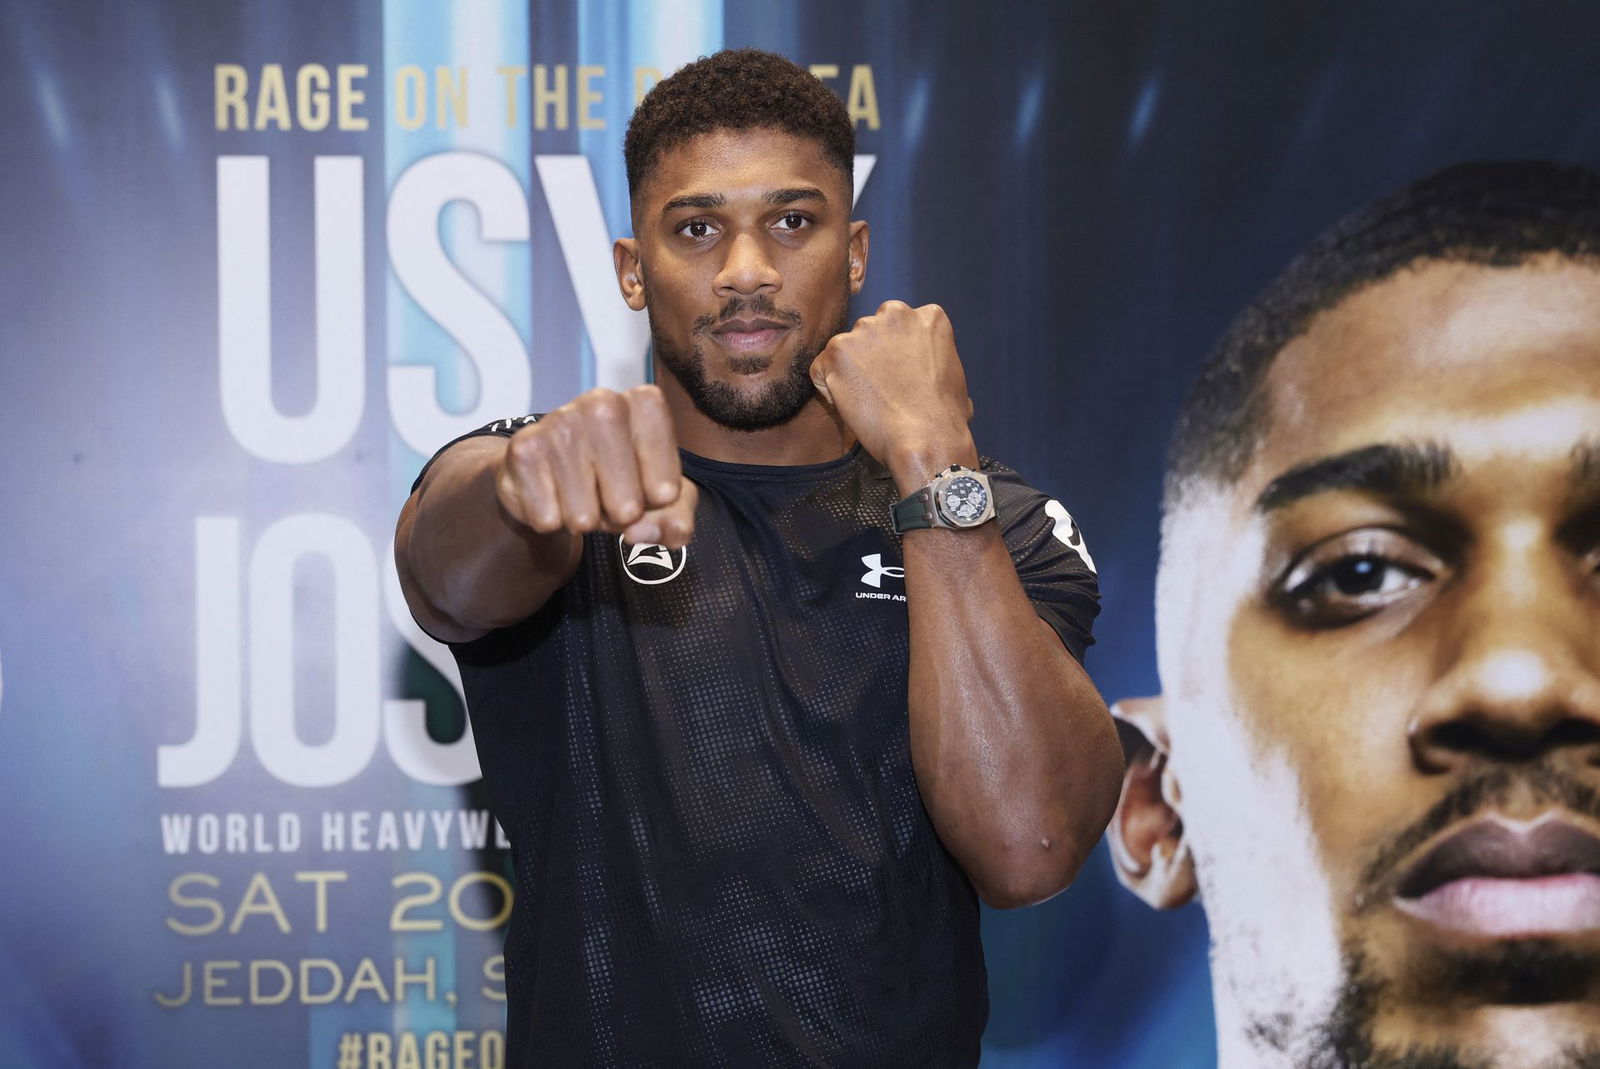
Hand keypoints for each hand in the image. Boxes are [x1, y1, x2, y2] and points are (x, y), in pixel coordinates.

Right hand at [496, 385, 697, 547]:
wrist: (551, 467)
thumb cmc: (618, 477)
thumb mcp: (662, 499)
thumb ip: (675, 521)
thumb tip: (641, 532)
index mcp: (646, 405)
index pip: (667, 491)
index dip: (655, 504)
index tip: (645, 484)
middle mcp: (604, 403)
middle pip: (627, 507)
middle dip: (618, 516)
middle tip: (607, 493)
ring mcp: (560, 423)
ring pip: (585, 518)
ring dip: (584, 519)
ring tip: (579, 491)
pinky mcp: (524, 449)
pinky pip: (548, 520)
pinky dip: (551, 519)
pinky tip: (551, 491)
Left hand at [809, 301, 976, 486]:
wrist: (924, 437)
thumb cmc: (945, 417)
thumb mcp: (954, 376)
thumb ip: (935, 360)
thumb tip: (930, 374)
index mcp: (929, 317)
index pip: (902, 326)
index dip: (898, 353)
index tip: (900, 375)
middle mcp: (895, 314)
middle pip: (872, 331)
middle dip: (872, 354)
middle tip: (880, 387)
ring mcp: (864, 330)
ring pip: (846, 348)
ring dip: (850, 370)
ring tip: (867, 400)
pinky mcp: (837, 350)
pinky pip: (822, 367)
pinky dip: (828, 386)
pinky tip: (849, 404)